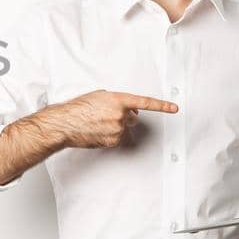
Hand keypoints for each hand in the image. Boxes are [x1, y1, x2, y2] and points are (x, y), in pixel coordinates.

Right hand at [52, 90, 178, 148]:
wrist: (65, 123)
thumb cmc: (78, 108)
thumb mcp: (99, 96)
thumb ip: (116, 100)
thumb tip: (127, 108)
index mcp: (117, 100)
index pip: (144, 103)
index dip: (161, 106)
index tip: (174, 108)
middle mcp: (120, 115)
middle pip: (133, 118)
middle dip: (125, 117)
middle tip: (108, 115)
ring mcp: (117, 130)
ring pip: (124, 129)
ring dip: (115, 126)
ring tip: (97, 123)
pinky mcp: (112, 141)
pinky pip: (117, 138)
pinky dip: (109, 135)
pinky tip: (97, 131)